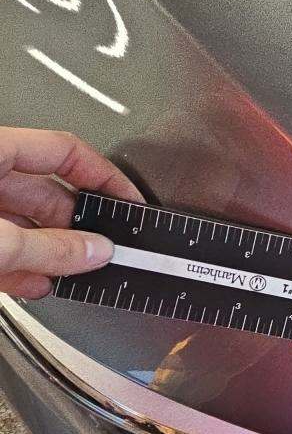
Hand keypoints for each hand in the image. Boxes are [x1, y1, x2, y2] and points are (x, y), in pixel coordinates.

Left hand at [0, 128, 142, 298]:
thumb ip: (49, 248)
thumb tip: (95, 251)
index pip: (65, 151)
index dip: (104, 176)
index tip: (129, 201)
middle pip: (45, 193)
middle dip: (77, 227)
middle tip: (103, 250)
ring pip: (22, 223)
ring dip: (50, 253)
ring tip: (73, 274)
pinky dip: (20, 264)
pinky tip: (37, 283)